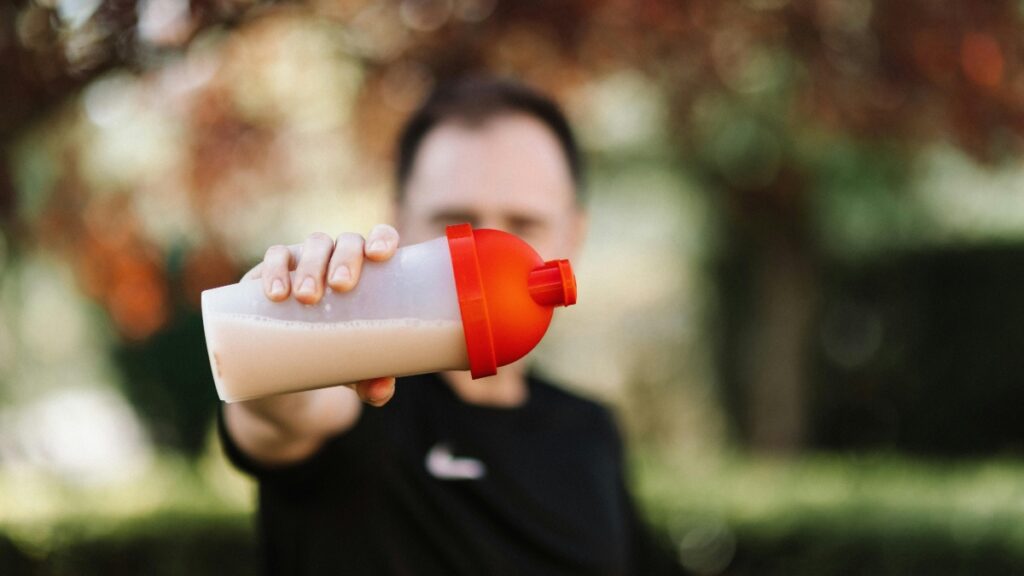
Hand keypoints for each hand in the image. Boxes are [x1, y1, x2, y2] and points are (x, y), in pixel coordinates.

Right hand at [241, 224, 401, 406]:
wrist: (286, 365)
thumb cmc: (335, 355)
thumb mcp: (355, 370)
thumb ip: (374, 381)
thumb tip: (382, 390)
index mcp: (369, 271)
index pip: (381, 239)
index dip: (383, 238)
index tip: (380, 255)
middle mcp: (339, 258)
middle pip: (347, 242)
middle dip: (345, 258)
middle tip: (340, 286)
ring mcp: (306, 261)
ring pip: (313, 245)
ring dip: (311, 265)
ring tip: (306, 296)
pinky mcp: (273, 272)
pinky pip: (275, 257)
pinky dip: (275, 269)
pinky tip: (275, 293)